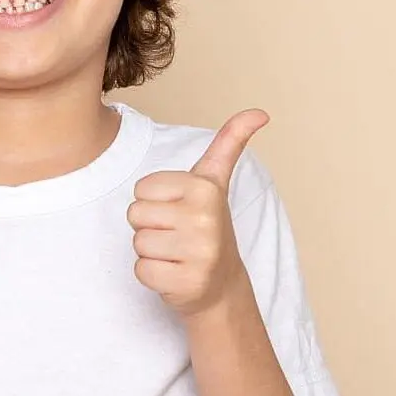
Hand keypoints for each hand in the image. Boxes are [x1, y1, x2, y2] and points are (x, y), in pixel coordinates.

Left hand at [127, 110, 269, 318]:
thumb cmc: (207, 226)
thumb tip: (259, 112)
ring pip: (138, 242)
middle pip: (135, 214)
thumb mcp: (215, 181)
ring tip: (177, 253)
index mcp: (205, 188)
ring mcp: (198, 252)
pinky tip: (175, 273)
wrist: (221, 284)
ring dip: (151, 252)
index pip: (141, 189)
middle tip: (177, 234)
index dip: (154, 201)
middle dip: (150, 226)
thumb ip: (229, 142)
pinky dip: (152, 275)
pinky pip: (141, 271)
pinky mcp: (187, 282)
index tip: (179, 210)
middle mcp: (204, 218)